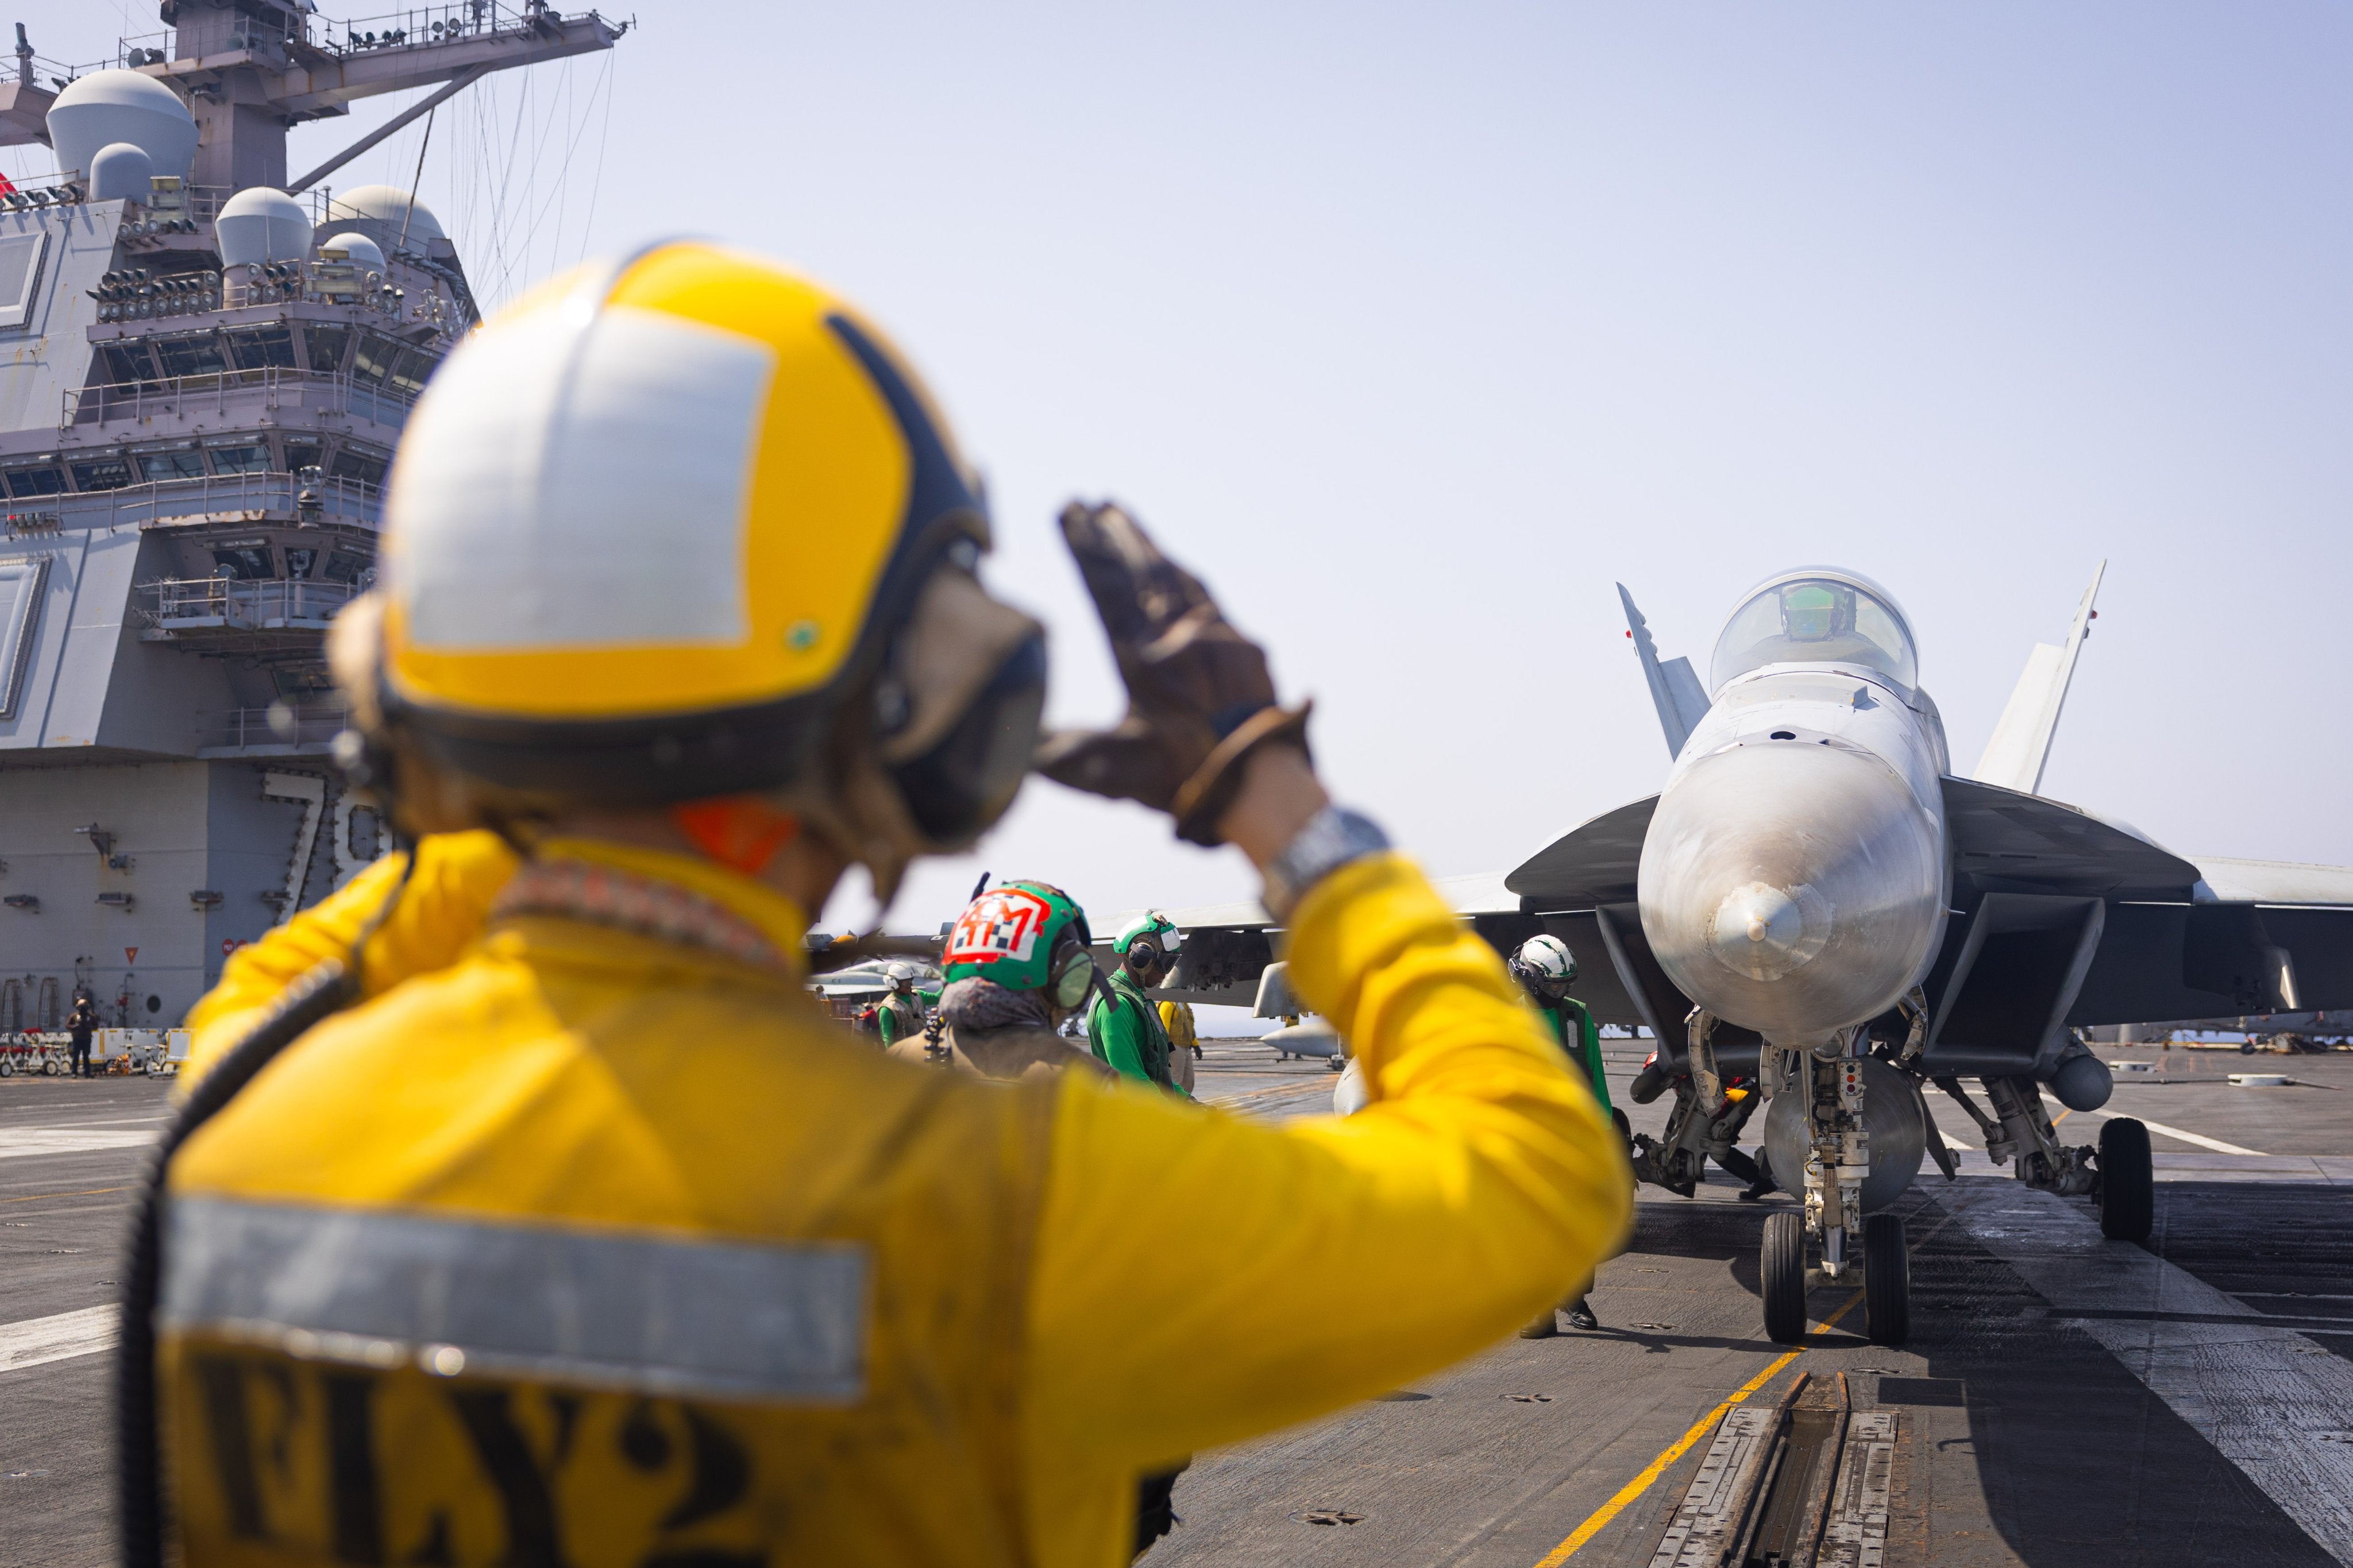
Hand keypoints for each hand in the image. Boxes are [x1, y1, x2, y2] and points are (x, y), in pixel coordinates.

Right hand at [1036, 501, 1310, 846]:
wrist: (1259, 784)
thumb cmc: (1180, 780)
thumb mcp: (1108, 770)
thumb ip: (1061, 752)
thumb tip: (1018, 745)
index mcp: (1141, 659)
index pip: (1105, 587)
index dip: (1084, 547)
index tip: (1068, 511)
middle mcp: (1178, 637)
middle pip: (1139, 570)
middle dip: (1111, 533)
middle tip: (1089, 502)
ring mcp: (1215, 636)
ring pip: (1174, 575)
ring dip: (1145, 544)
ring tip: (1122, 515)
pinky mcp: (1243, 645)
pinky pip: (1206, 595)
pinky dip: (1182, 573)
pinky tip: (1173, 563)